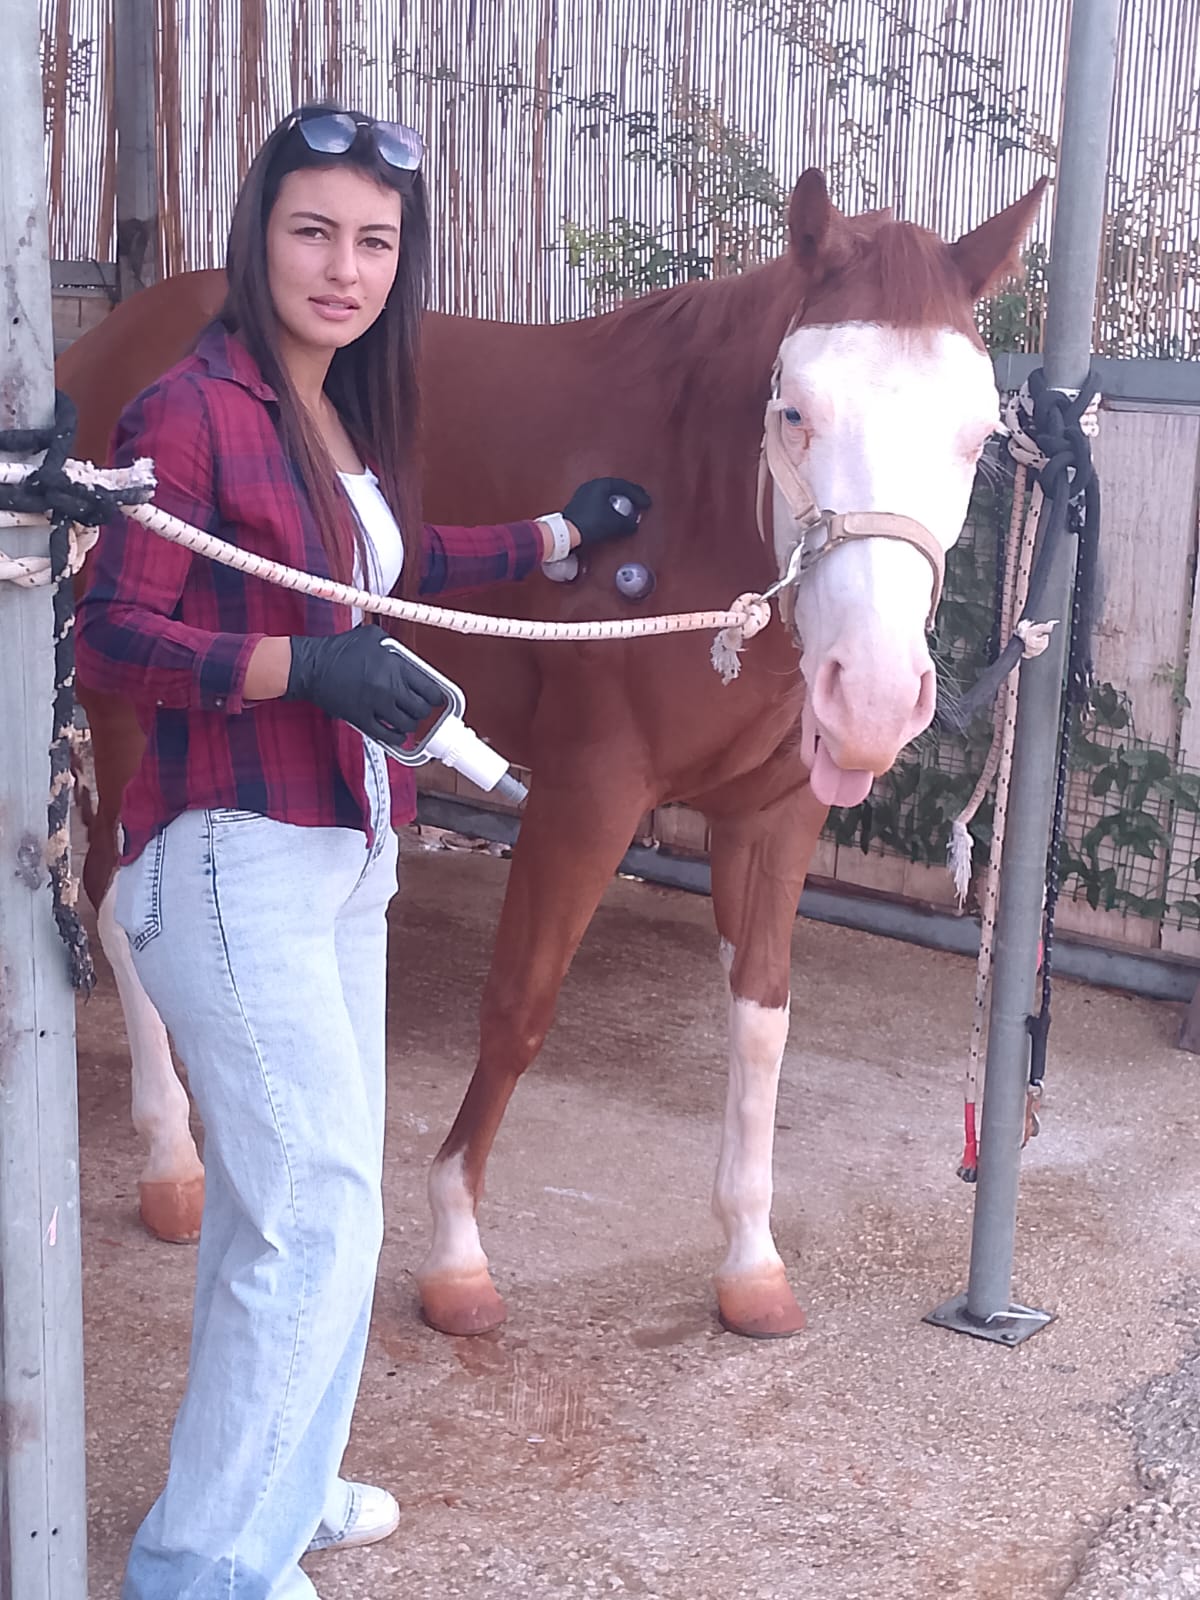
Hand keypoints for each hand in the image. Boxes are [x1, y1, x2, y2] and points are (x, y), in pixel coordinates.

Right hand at [284, 625, 445, 739]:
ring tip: (406, 720)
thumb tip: (408, 657)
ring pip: (407, 725)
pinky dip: (396, 738)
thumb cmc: (337, 650)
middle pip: (421, 709)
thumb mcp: (371, 637)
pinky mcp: (362, 720)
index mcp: (395, 667)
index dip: (436, 697)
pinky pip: (387, 736)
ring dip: (410, 724)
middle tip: (418, 708)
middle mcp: (388, 687)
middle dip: (423, 711)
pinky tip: (396, 734)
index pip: (430, 689)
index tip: (435, 699)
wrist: (311, 667)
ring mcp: (376, 706)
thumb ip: (394, 646)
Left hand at [562, 478, 650, 545]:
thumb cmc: (590, 524)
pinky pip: (598, 501)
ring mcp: (583, 494)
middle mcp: (592, 485)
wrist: (568, 533)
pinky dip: (608, 505)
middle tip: (640, 501)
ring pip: (606, 494)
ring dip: (618, 500)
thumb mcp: (616, 524)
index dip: (638, 495)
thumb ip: (629, 522)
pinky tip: (612, 513)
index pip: (625, 486)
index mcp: (602, 485)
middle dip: (629, 495)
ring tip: (628, 507)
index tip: (646, 502)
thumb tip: (633, 524)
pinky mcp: (578, 504)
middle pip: (616, 488)